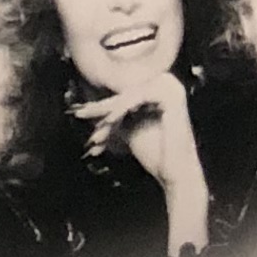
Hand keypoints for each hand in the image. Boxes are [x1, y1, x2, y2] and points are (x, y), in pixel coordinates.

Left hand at [72, 70, 211, 256]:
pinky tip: (108, 120)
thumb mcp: (128, 128)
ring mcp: (171, 87)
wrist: (175, 174)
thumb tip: (86, 108)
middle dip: (102, 109)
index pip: (124, 95)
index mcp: (159, 88)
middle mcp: (167, 82)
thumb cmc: (154, 153)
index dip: (101, 105)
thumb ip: (114, 115)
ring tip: (95, 126)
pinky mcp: (172, 96)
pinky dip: (121, 110)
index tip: (81, 112)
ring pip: (128, 96)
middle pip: (124, 94)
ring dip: (109, 112)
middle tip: (80, 115)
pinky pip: (138, 98)